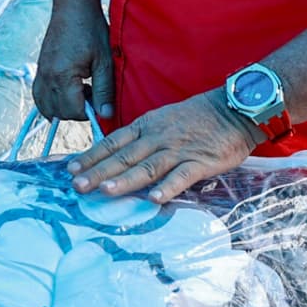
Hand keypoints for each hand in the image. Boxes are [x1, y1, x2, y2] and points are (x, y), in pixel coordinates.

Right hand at [33, 0, 116, 125]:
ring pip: (46, 106)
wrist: (72, 6)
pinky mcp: (40, 68)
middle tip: (93, 93)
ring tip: (80, 93)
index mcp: (62, 75)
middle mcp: (47, 76)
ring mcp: (41, 72)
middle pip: (59, 112)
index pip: (73, 111)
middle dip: (77, 111)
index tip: (100, 101)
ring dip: (63, 108)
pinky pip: (39, 95)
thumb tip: (106, 114)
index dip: (89, 112)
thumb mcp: (104, 60)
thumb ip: (104, 90)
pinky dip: (50, 101)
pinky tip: (65, 94)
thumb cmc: (91, 28)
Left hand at [70, 89, 256, 205]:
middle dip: (98, 172)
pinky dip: (168, 187)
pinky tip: (154, 199)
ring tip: (105, 191)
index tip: (71, 169)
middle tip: (77, 186)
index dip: (92, 156)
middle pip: (124, 157)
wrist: (234, 108)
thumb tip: (119, 158)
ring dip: (125, 180)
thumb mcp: (162, 120)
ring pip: (147, 166)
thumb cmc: (197, 117)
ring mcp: (178, 150)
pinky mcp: (200, 162)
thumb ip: (142, 138)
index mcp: (146, 126)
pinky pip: (182, 176)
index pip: (113, 143)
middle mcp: (157, 138)